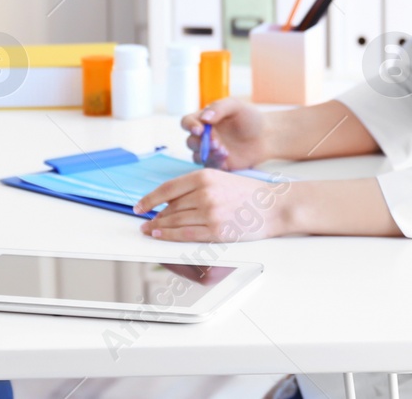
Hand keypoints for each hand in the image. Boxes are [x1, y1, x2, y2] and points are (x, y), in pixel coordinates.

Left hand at [135, 168, 287, 241]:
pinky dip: (169, 235)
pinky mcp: (216, 230)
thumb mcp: (219, 179)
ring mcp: (209, 213)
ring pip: (175, 221)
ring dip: (159, 227)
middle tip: (145, 221)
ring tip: (149, 229)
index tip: (139, 206)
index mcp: (204, 176)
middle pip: (170, 207)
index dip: (149, 199)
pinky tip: (159, 234)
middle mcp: (204, 193)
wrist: (272, 206)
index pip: (167, 189)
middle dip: (155, 216)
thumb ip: (195, 187)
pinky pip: (185, 234)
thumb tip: (169, 202)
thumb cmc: (247, 193)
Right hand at [179, 98, 271, 170]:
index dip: (190, 126)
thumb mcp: (236, 105)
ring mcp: (210, 151)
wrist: (265, 136)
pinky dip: (215, 163)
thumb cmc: (250, 117)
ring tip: (224, 151)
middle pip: (190, 141)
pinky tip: (226, 157)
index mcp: (204, 119)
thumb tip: (204, 118)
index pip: (187, 122)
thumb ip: (219, 108)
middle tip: (217, 143)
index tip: (200, 129)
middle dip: (201, 143)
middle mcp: (204, 135)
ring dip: (208, 154)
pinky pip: (209, 166)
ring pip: (197, 156)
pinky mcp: (217, 163)